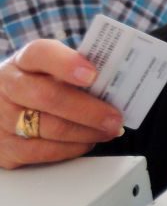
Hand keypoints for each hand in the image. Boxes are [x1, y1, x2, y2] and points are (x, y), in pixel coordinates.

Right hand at [0, 40, 123, 168]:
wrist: (3, 106)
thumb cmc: (40, 85)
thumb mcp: (52, 70)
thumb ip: (78, 72)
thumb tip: (117, 84)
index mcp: (24, 60)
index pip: (41, 54)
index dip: (67, 63)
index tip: (93, 74)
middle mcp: (7, 86)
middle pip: (48, 97)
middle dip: (89, 110)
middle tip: (115, 118)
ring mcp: (1, 117)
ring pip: (50, 128)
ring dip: (87, 132)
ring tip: (109, 131)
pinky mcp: (5, 147)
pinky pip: (43, 152)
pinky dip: (72, 148)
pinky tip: (88, 142)